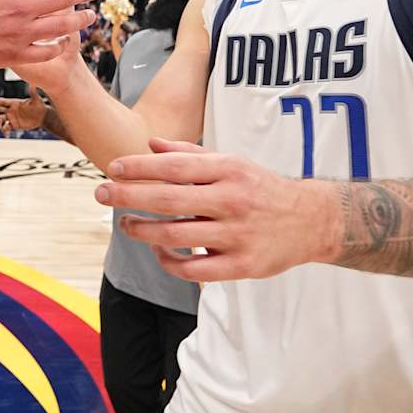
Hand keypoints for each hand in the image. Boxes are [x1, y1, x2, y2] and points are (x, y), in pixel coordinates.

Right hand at [0, 86, 47, 132]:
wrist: (42, 117)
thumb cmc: (39, 106)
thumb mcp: (36, 100)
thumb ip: (33, 93)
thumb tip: (33, 84)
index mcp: (14, 102)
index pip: (2, 101)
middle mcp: (10, 109)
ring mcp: (11, 117)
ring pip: (1, 120)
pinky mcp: (14, 125)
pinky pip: (6, 128)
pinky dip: (5, 131)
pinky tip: (5, 134)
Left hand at [96, 138, 334, 281]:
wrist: (312, 221)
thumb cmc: (261, 189)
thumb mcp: (231, 163)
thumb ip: (189, 154)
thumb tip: (149, 144)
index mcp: (228, 170)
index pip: (174, 166)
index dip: (139, 167)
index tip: (112, 167)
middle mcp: (232, 200)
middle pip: (168, 199)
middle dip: (128, 195)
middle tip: (101, 192)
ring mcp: (237, 235)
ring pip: (176, 235)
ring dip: (142, 230)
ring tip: (125, 224)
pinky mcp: (242, 266)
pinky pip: (193, 269)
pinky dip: (168, 261)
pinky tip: (158, 251)